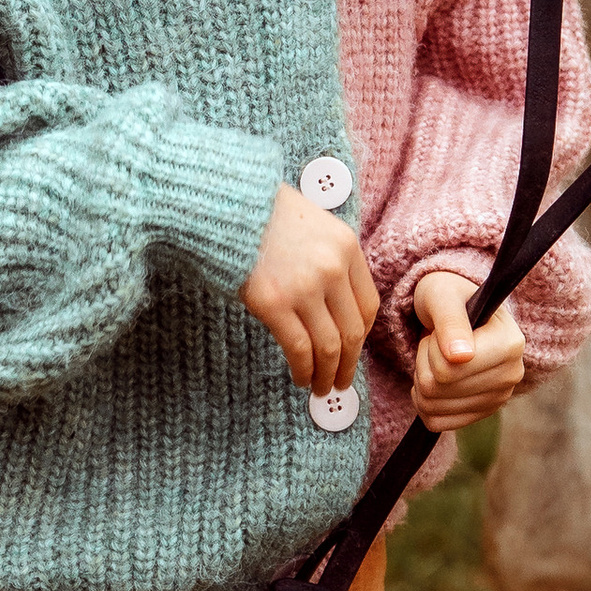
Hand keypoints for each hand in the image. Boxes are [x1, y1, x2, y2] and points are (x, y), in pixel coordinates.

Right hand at [241, 184, 378, 397]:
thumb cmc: (262, 213)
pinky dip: (303, 370)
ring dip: (326, 374)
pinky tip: (300, 378)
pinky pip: (299, 348)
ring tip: (319, 387)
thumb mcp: (312, 225)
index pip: (367, 305)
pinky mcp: (273, 303)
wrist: (223, 203)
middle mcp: (332, 268)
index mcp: (347, 246)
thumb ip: (328, 260)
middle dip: (347, 363)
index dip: (361, 336)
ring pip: (329, 346)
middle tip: (339, 382)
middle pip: (353, 331)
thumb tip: (333, 309)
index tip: (352, 350)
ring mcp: (304, 287)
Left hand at [411, 269, 526, 430]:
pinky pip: (435, 422)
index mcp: (510, 344)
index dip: (430, 349)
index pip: (448, 368)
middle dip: (423, 363)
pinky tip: (434, 379)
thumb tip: (460, 356)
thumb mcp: (443, 296)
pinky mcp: (483, 413)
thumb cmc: (448, 296)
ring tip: (436, 357)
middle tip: (434, 343)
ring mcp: (499, 397)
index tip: (439, 331)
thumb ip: (451, 321)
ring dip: (421, 379)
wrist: (455, 311)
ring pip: (433, 407)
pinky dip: (424, 402)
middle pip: (438, 389)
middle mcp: (512, 374)